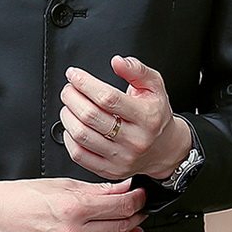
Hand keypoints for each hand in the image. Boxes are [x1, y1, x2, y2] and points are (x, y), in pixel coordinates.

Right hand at [0, 177, 146, 231]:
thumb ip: (95, 189)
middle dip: (136, 217)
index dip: (138, 200)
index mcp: (73, 207)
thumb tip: (122, 188)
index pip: (121, 206)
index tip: (141, 195)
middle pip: (120, 227)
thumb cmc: (19, 198)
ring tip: (131, 230)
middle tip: (139, 210)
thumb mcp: (59, 184)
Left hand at [59, 55, 191, 180]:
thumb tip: (117, 61)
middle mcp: (135, 139)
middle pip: (91, 116)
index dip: (85, 83)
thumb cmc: (156, 114)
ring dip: (67, 115)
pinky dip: (68, 138)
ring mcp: (122, 157)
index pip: (108, 98)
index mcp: (147, 116)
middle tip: (68, 89)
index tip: (74, 75)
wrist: (164, 148)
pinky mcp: (110, 170)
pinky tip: (71, 126)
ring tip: (68, 105)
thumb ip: (137, 70)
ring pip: (82, 135)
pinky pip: (79, 155)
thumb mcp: (154, 86)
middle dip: (72, 97)